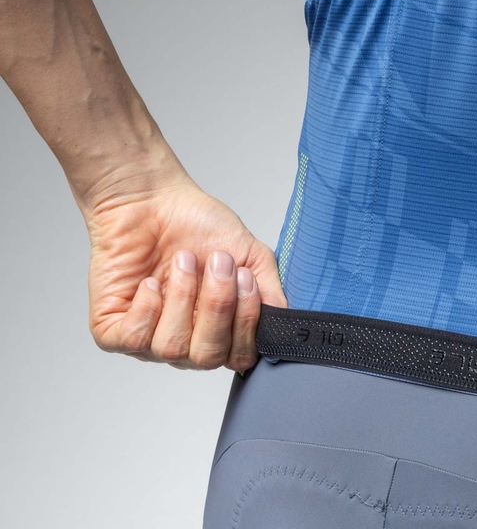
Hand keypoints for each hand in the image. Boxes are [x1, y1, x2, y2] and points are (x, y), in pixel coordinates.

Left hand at [84, 162, 287, 371]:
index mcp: (220, 329)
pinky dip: (148, 308)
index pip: (240, 356)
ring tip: (183, 260)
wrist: (152, 200)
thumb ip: (271, 289)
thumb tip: (282, 319)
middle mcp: (187, 341)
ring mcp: (149, 339)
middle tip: (217, 265)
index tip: (245, 279)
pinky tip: (151, 281)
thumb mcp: (249, 253)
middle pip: (208, 357)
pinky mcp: (114, 331)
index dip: (246, 323)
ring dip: (183, 297)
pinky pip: (134, 340)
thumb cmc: (197, 225)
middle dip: (216, 306)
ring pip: (172, 347)